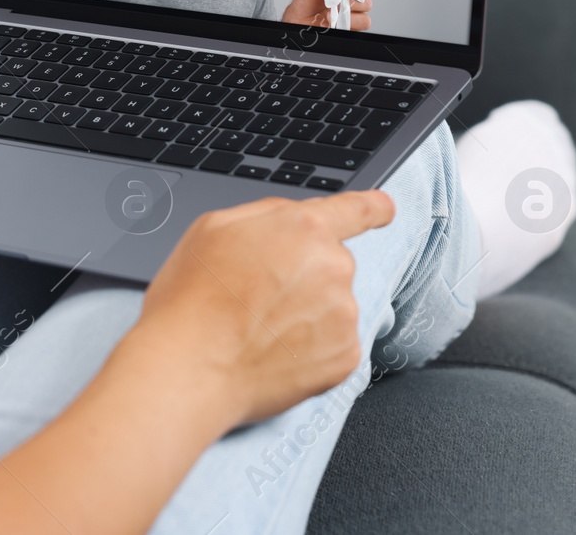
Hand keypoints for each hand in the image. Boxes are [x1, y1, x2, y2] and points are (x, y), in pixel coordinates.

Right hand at [128, 190, 394, 427]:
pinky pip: (332, 344)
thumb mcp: (213, 227)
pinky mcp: (344, 358)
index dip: (372, 208)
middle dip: (303, 274)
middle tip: (257, 296)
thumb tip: (288, 222)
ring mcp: (344, 315)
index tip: (384, 209)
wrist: (191, 367)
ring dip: (306, 312)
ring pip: (332, 304)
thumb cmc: (192, 299)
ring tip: (258, 328)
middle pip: (331, 262)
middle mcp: (335, 267)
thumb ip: (264, 215)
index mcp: (305, 228)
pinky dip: (308, 348)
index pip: (356, 210)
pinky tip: (272, 351)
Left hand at [282, 0, 372, 30]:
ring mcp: (351, 17)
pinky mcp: (349, 29)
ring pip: (364, 18)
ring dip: (348, 16)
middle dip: (351, 2)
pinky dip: (345, 25)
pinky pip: (357, 30)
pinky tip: (332, 21)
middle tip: (336, 0)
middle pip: (366, 2)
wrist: (298, 19)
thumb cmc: (305, 2)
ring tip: (331, 13)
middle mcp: (351, 2)